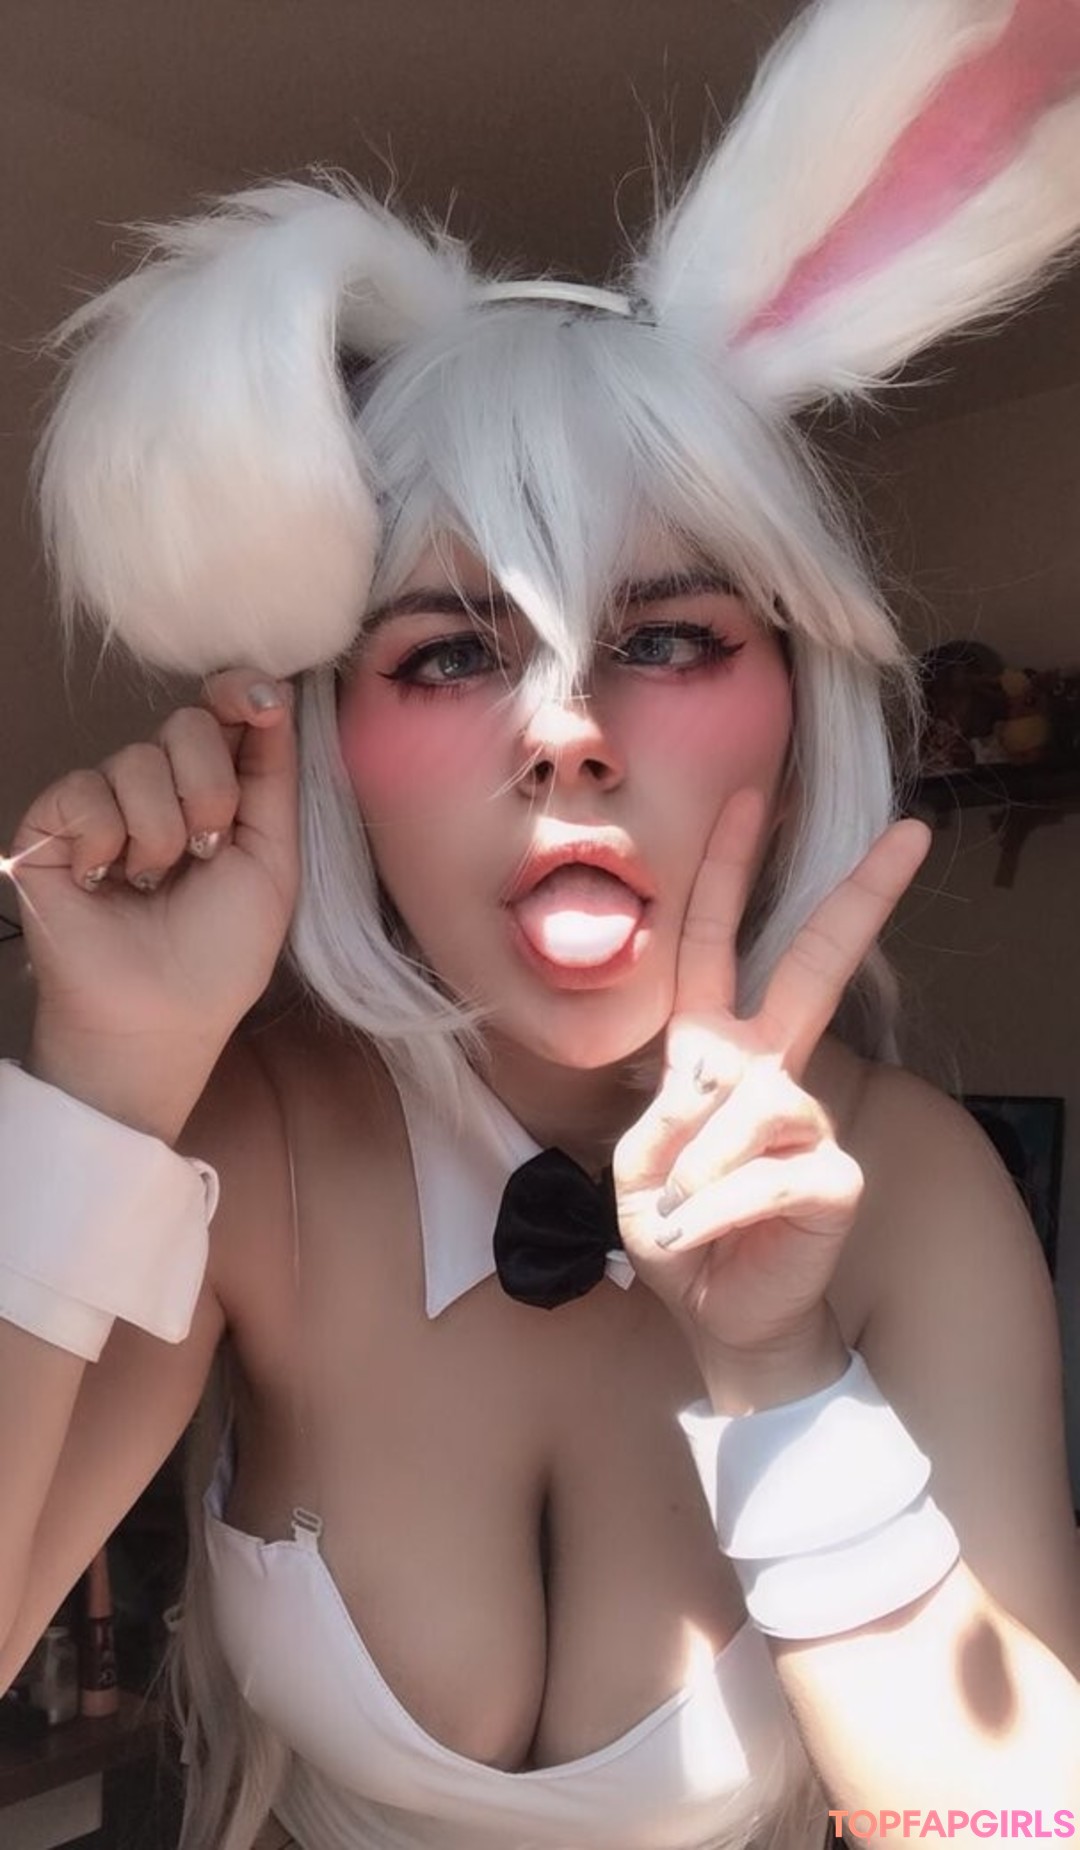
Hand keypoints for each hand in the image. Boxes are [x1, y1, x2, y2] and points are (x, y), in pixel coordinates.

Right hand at [4, 670, 298, 1133]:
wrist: (161, 1015)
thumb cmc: (221, 952)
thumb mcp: (273, 860)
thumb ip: (275, 776)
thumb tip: (276, 693)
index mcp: (215, 790)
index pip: (224, 713)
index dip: (241, 693)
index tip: (260, 699)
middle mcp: (157, 788)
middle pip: (187, 724)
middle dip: (209, 790)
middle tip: (205, 853)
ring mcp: (101, 804)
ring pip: (138, 759)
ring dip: (161, 833)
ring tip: (152, 884)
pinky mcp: (51, 826)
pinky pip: (85, 791)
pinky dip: (106, 842)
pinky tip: (104, 883)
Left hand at [613, 790, 929, 1408]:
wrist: (717, 1316)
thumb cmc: (677, 1232)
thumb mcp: (638, 1168)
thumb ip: (671, 1112)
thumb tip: (730, 1081)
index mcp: (710, 1052)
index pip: (711, 948)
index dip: (724, 874)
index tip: (746, 799)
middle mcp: (766, 1071)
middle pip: (810, 967)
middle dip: (855, 900)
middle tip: (908, 834)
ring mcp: (807, 1120)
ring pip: (748, 1104)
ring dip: (691, 1171)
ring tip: (676, 1219)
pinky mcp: (833, 1173)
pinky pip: (759, 1173)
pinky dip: (713, 1213)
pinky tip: (702, 1240)